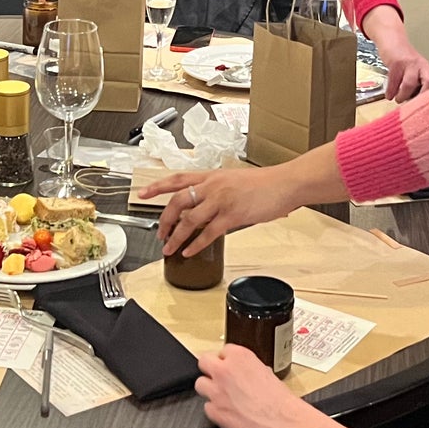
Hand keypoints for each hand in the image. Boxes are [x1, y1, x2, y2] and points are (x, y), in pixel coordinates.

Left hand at [142, 165, 295, 256]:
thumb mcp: (234, 181)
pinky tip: (189, 251)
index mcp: (212, 176)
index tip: (142, 193)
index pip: (177, 179)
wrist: (285, 183)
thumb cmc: (264, 183)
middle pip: (178, 201)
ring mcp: (222, 200)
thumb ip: (216, 192)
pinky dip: (195, 244)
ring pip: (189, 219)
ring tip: (169, 248)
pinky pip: (208, 232)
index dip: (157, 186)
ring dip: (176, 236)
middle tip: (159, 233)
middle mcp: (213, 186)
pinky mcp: (233, 215)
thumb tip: (204, 207)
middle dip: (164, 219)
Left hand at [196, 343, 311, 427]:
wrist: (282, 422)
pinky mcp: (214, 411)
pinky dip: (215, 409)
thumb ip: (249, 368)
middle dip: (211, 368)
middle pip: (204, 361)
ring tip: (221, 395)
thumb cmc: (279, 400)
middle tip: (218, 376)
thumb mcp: (267, 373)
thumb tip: (245, 373)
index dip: (228, 360)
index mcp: (240, 357)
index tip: (230, 366)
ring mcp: (216, 391)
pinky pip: (207, 407)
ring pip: (200, 384)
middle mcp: (224, 371)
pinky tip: (227, 412)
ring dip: (209, 388)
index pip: (224, 350)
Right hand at [381, 43, 428, 101]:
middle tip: (415, 106)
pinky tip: (389, 96)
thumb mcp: (418, 69)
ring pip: (409, 83)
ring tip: (399, 99)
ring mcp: (409, 64)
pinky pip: (393, 81)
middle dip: (423, 96)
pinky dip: (391, 91)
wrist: (392, 40)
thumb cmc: (405, 58)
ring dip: (403, 95)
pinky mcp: (396, 63)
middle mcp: (422, 66)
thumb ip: (424, 83)